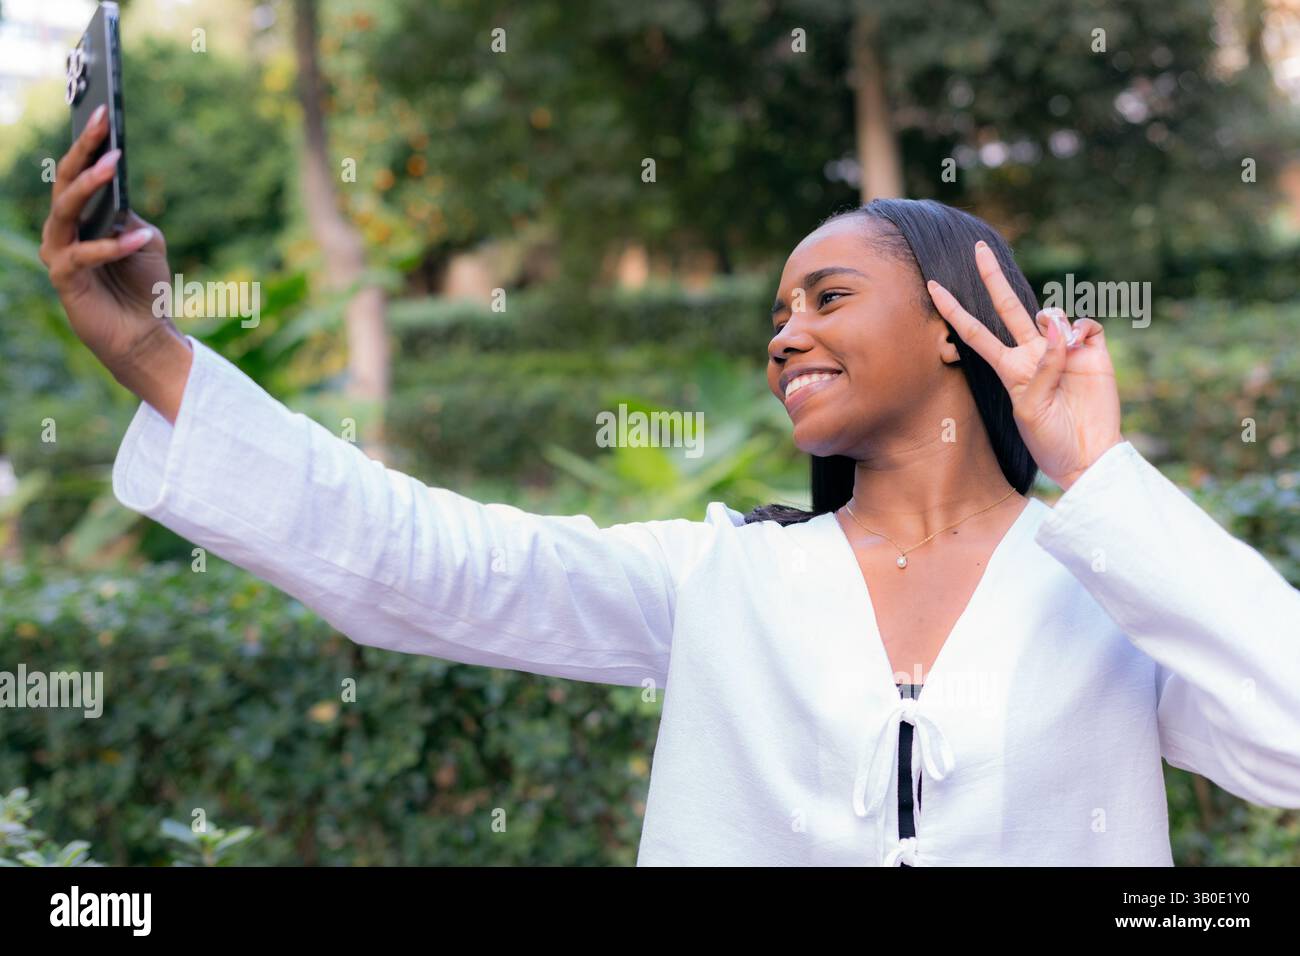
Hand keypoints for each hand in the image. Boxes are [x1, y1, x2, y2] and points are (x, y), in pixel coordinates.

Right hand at [38, 103, 191, 421]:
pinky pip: (84, 255)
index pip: (78, 172)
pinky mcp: (66, 281)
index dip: (88, 142)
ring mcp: (60, 254)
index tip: (104, 113)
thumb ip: (129, 215)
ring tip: (111, 167)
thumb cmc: (144, 285)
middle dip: (82, 152)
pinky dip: (114, 245)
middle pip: (64, 184)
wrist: (145, 332)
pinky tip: (140, 238)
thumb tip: (117, 196)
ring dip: (88, 188)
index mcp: (81, 217)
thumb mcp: (145, 241)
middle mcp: (63, 231)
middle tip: (102, 128)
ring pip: (63, 212)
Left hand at [926, 241, 1123, 491]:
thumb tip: (1057, 332)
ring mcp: (1062, 350)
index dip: (954, 311)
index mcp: (1009, 369)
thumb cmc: (1051, 441)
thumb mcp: (1031, 410)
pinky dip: (1081, 328)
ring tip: (1062, 347)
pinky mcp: (1092, 351)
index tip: (932, 287)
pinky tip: (1082, 344)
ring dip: (1052, 322)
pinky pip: (1085, 324)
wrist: (1088, 457)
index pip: (975, 333)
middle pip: (1008, 307)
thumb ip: (1041, 370)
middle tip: (979, 248)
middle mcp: (1032, 354)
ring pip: (1050, 314)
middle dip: (992, 278)